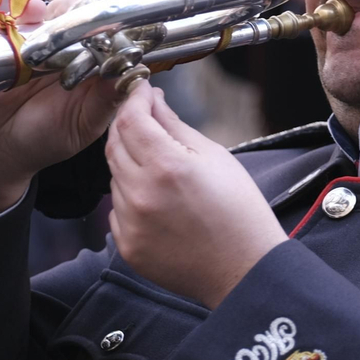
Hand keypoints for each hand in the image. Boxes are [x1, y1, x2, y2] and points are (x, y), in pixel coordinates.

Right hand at [0, 0, 167, 222]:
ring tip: (69, 18)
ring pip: (67, 5)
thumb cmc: (44, 138)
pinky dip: (32, 8)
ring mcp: (48, 37)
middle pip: (99, 5)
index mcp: (103, 64)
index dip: (140, 4)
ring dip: (71, 6)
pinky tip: (34, 12)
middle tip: (107, 1)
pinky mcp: (16, 35)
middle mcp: (80, 45)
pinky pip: (27, 12)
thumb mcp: (83, 125)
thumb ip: (108, 100)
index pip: (126, 28)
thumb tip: (134, 71)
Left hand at [106, 84, 287, 307]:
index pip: (130, 119)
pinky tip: (159, 201)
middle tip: (146, 118)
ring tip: (163, 169)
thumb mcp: (215, 156)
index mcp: (167, 167)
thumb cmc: (239, 210)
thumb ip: (175, 126)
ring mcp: (131, 224)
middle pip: (115, 145)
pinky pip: (117, 209)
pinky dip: (131, 197)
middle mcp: (141, 194)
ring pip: (115, 176)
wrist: (245, 270)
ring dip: (131, 163)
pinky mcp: (127, 246)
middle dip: (128, 125)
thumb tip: (153, 101)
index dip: (134, 98)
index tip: (141, 89)